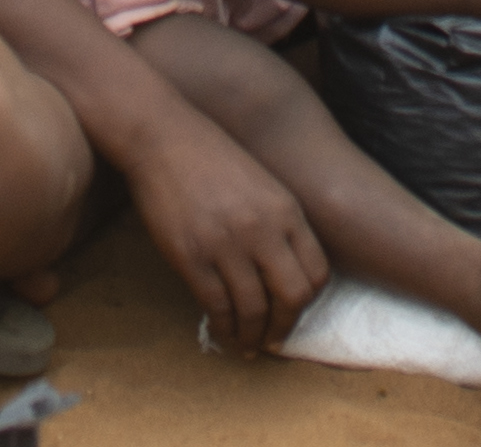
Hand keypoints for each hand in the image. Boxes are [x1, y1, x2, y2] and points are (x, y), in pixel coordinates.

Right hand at [128, 115, 328, 353]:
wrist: (163, 137)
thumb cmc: (212, 157)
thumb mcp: (262, 184)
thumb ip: (278, 223)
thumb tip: (284, 271)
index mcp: (286, 210)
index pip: (317, 273)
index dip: (309, 301)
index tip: (295, 311)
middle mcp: (262, 229)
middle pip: (293, 297)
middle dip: (286, 326)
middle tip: (275, 338)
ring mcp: (226, 244)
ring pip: (254, 309)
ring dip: (253, 335)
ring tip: (248, 344)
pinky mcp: (192, 256)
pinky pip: (217, 306)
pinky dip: (224, 327)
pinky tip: (224, 331)